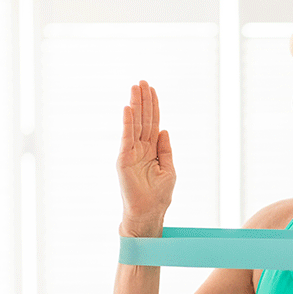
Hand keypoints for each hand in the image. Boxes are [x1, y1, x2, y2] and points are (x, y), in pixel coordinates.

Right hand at [117, 81, 175, 236]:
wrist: (149, 212)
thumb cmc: (159, 195)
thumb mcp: (168, 168)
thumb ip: (165, 149)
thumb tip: (164, 129)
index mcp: (151, 149)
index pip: (152, 123)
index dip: (153, 106)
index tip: (152, 89)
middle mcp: (140, 148)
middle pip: (143, 119)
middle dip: (143, 100)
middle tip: (142, 81)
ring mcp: (131, 152)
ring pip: (135, 124)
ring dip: (135, 105)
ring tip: (135, 87)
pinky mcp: (124, 159)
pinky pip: (127, 137)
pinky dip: (128, 122)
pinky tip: (128, 108)